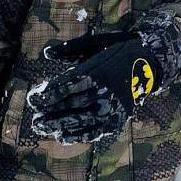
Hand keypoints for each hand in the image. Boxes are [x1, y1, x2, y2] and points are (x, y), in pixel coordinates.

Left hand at [28, 36, 160, 143]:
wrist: (149, 63)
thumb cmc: (117, 50)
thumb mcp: (95, 44)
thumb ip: (70, 49)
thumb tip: (46, 54)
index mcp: (98, 71)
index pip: (66, 86)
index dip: (46, 94)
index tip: (32, 97)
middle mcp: (104, 91)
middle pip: (70, 105)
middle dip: (49, 112)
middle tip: (33, 116)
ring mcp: (111, 107)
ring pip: (79, 120)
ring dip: (57, 125)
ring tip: (40, 127)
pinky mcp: (117, 119)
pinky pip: (94, 131)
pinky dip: (77, 135)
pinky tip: (62, 135)